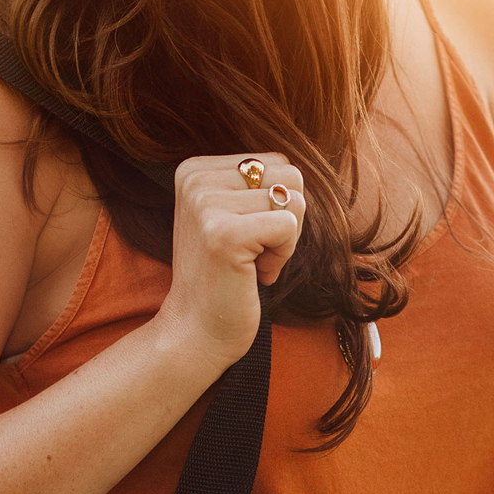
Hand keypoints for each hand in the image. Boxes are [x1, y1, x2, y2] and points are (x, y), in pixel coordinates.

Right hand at [154, 152, 305, 371]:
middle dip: (286, 218)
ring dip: (286, 240)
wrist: (196, 331)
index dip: (276, 204)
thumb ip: (256, 185)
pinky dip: (283, 256)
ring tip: (254, 262)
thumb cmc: (223, 277)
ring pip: (294, 199)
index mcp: (195, 169)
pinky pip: (289, 225)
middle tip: (256, 251)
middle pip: (290, 175)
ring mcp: (206, 205)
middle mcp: (195, 179)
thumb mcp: (232, 216)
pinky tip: (256, 274)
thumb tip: (299, 169)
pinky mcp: (225, 234)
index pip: (276, 162)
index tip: (248, 236)